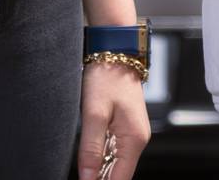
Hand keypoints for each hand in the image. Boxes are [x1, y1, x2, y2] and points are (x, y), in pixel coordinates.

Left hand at [78, 61, 150, 179]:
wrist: (115, 52)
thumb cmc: (106, 77)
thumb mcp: (93, 114)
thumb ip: (90, 148)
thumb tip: (88, 178)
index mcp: (134, 140)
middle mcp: (137, 140)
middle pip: (118, 174)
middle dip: (98, 179)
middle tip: (81, 176)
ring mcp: (132, 133)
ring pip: (114, 163)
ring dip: (99, 170)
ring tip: (82, 171)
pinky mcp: (125, 126)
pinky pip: (113, 150)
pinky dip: (101, 157)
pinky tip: (87, 157)